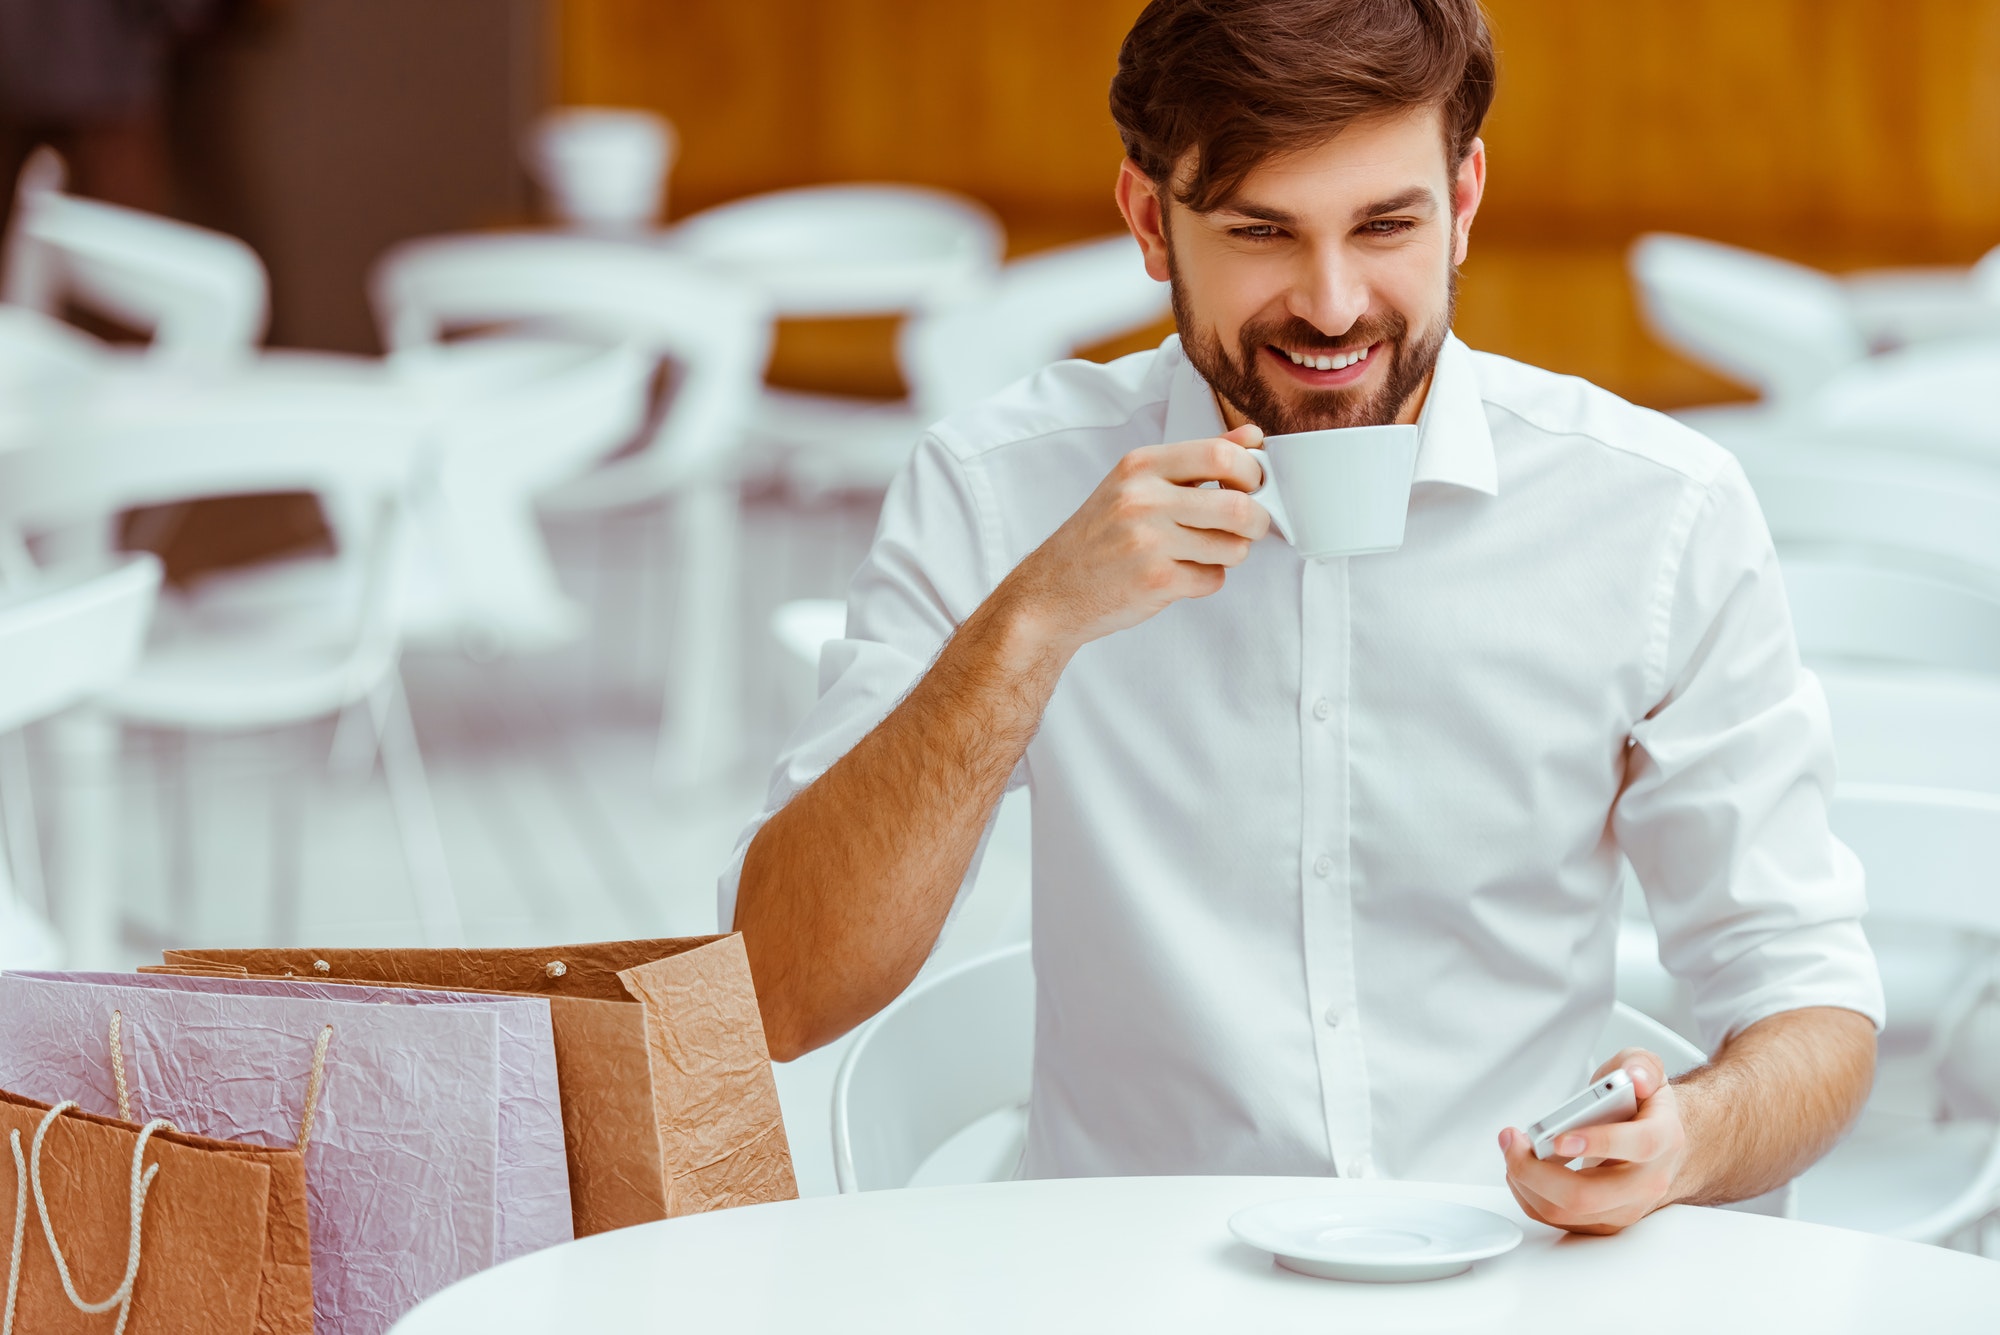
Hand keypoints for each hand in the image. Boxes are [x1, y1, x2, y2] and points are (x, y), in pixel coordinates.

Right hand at [994, 424, 1270, 654]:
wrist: (1051, 591)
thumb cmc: (1099, 536)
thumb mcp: (1137, 483)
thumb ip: (1196, 458)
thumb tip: (1253, 437)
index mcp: (1141, 466)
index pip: (1220, 455)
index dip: (1251, 472)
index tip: (1252, 485)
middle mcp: (1143, 499)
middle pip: (1239, 505)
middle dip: (1257, 520)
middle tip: (1249, 526)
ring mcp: (1149, 542)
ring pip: (1233, 547)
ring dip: (1230, 554)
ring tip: (1204, 553)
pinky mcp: (1156, 581)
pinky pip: (1213, 579)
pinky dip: (1205, 580)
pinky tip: (1179, 575)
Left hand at [1497, 1047, 1688, 1234]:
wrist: (1663, 1146)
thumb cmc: (1646, 1109)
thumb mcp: (1645, 1070)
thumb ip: (1641, 1065)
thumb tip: (1634, 1077)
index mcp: (1662, 1139)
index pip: (1638, 1146)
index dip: (1598, 1143)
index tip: (1560, 1138)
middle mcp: (1647, 1181)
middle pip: (1589, 1196)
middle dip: (1537, 1171)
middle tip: (1515, 1143)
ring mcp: (1626, 1206)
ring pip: (1568, 1213)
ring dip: (1526, 1183)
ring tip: (1513, 1151)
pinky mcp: (1605, 1220)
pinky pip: (1560, 1220)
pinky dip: (1530, 1196)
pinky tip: (1523, 1170)